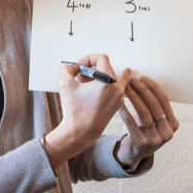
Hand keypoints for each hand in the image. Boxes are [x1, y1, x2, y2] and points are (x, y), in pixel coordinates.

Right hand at [44, 54, 129, 169]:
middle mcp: (117, 88)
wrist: (79, 133)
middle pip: (105, 67)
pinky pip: (118, 86)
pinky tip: (127, 72)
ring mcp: (118, 97)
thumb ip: (67, 68)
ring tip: (84, 84)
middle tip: (78, 77)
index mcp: (108, 81)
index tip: (78, 67)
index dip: (87, 58)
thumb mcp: (65, 83)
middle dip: (90, 69)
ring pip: (110, 76)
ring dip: (97, 76)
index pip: (101, 58)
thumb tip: (73, 67)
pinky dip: (116, 79)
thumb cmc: (73, 111)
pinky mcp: (116, 104)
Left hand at [115, 74, 178, 170]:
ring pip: (143, 112)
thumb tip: (142, 80)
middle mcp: (167, 133)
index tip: (143, 78)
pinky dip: (124, 110)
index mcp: (173, 124)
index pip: (164, 100)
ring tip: (125, 87)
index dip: (153, 87)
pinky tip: (118, 101)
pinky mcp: (140, 143)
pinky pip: (131, 122)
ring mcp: (154, 140)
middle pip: (154, 105)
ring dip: (133, 97)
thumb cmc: (145, 130)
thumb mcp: (155, 119)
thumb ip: (153, 104)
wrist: (135, 152)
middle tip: (132, 80)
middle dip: (142, 90)